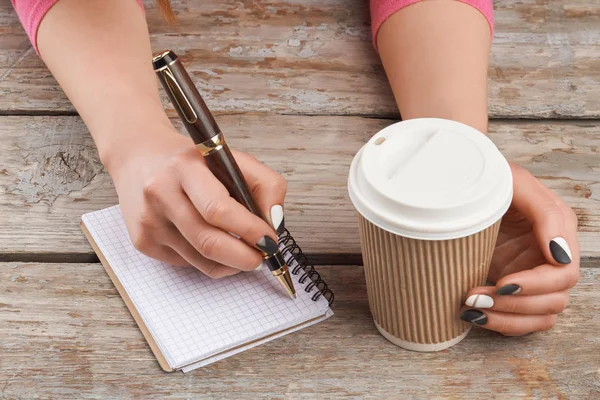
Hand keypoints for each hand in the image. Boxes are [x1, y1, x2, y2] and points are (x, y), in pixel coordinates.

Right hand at [107, 122, 286, 277]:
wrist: (137, 157)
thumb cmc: (191, 162)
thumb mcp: (231, 158)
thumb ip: (265, 184)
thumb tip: (275, 223)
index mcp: (184, 168)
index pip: (219, 209)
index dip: (250, 230)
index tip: (271, 239)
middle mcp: (160, 194)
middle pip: (209, 242)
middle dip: (245, 257)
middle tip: (263, 256)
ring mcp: (149, 222)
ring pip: (201, 260)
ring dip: (231, 263)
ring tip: (244, 251)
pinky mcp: (143, 242)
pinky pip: (188, 263)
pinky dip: (210, 260)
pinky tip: (212, 242)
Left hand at [460, 163, 579, 335]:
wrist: (458, 185)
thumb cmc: (488, 179)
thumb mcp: (515, 182)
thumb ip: (545, 213)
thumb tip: (561, 255)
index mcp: (558, 231)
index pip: (562, 274)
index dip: (535, 285)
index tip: (503, 283)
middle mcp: (550, 256)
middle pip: (554, 300)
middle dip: (515, 304)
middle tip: (475, 297)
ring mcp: (531, 274)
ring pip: (540, 316)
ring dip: (507, 318)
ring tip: (471, 308)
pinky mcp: (512, 287)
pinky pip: (520, 319)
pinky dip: (500, 323)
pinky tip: (473, 316)